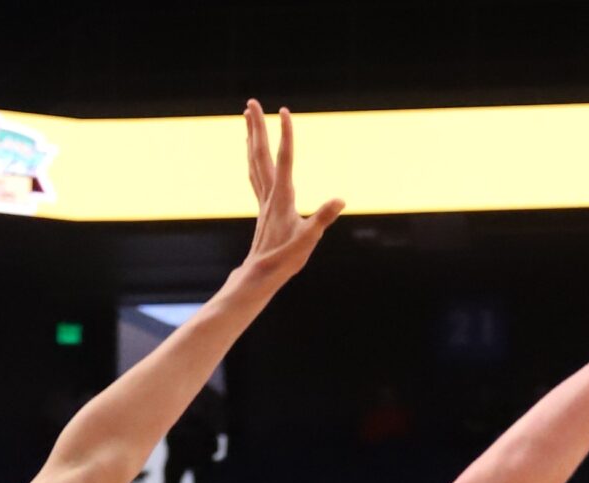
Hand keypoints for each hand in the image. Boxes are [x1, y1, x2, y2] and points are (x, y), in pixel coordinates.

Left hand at [239, 102, 343, 286]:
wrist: (261, 274)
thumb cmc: (285, 258)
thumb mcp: (309, 239)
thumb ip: (324, 217)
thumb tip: (341, 199)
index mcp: (282, 196)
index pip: (285, 158)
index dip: (285, 134)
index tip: (284, 111)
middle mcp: (269, 193)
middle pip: (260, 153)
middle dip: (256, 126)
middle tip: (251, 102)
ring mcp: (263, 198)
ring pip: (254, 160)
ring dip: (251, 136)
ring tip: (247, 116)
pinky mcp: (263, 205)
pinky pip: (255, 174)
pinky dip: (253, 156)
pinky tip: (252, 151)